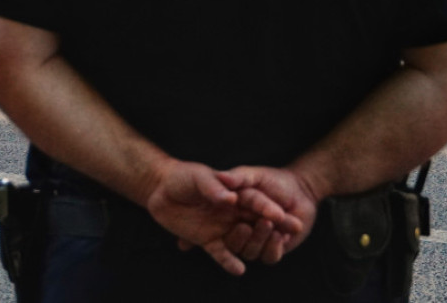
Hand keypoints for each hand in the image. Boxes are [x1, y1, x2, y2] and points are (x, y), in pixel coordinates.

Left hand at [145, 160, 302, 275]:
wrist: (161, 188)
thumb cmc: (184, 176)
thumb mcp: (199, 176)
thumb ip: (214, 186)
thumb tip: (231, 199)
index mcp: (235, 195)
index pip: (257, 202)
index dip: (270, 208)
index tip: (283, 216)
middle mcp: (233, 214)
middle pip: (257, 224)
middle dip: (273, 230)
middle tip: (286, 235)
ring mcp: (222, 228)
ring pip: (243, 241)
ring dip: (252, 243)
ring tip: (258, 244)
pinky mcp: (208, 241)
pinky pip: (222, 254)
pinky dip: (229, 262)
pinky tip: (238, 270)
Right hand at [217, 166, 318, 258]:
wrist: (300, 191)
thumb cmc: (272, 180)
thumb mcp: (253, 175)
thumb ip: (237, 177)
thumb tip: (221, 177)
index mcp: (229, 211)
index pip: (219, 221)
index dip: (218, 225)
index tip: (226, 217)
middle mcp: (238, 227)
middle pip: (231, 242)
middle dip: (239, 237)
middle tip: (245, 227)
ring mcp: (255, 239)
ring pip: (250, 252)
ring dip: (259, 240)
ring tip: (270, 224)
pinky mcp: (271, 249)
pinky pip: (268, 257)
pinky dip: (273, 248)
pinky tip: (282, 236)